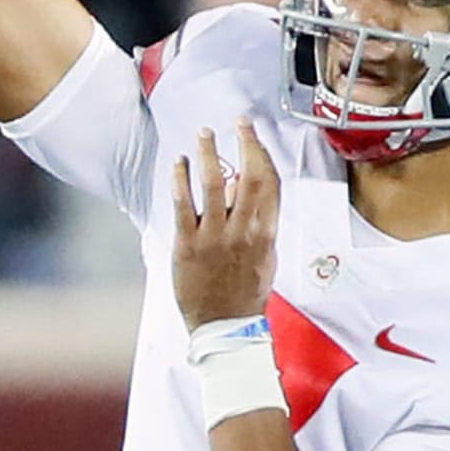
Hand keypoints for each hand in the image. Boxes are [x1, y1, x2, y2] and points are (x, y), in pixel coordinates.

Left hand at [172, 119, 280, 331]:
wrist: (225, 327)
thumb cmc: (245, 293)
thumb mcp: (265, 257)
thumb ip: (259, 223)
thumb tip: (246, 189)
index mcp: (265, 234)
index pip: (270, 184)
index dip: (263, 154)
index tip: (254, 135)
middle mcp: (243, 232)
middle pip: (249, 177)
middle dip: (245, 144)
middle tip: (238, 123)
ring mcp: (215, 237)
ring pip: (215, 185)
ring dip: (210, 154)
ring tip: (204, 133)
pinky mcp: (188, 245)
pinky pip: (184, 205)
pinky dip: (181, 179)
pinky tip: (179, 163)